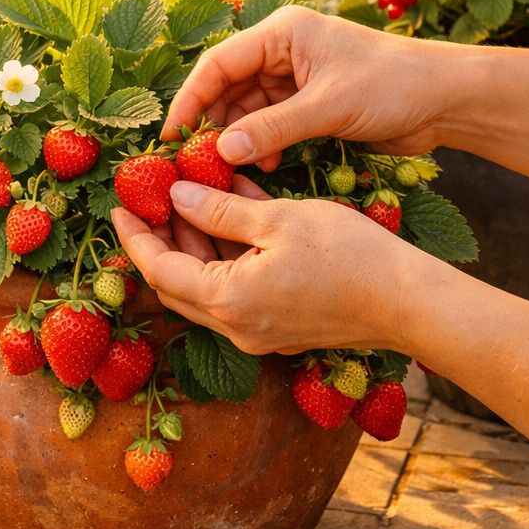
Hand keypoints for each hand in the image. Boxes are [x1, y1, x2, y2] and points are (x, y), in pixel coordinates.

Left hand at [112, 178, 422, 353]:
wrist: (409, 302)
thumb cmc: (348, 255)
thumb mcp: (277, 219)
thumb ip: (218, 210)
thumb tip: (176, 195)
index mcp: (227, 301)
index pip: (158, 270)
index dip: (135, 235)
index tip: (120, 205)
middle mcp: (235, 327)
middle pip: (175, 284)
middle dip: (159, 241)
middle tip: (150, 199)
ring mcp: (259, 333)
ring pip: (206, 288)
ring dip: (194, 245)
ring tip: (190, 196)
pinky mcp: (280, 328)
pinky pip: (235, 291)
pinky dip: (226, 256)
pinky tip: (234, 212)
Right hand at [162, 6, 470, 169]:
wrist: (446, 99)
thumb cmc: (392, 86)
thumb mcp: (328, 107)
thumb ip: (273, 128)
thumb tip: (223, 151)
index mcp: (282, 32)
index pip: (219, 64)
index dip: (191, 98)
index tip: (171, 136)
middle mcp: (282, 50)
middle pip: (228, 87)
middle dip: (212, 123)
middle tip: (193, 161)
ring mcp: (295, 78)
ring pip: (247, 109)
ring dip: (238, 138)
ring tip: (228, 168)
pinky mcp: (309, 103)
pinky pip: (270, 123)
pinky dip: (262, 144)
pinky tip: (264, 164)